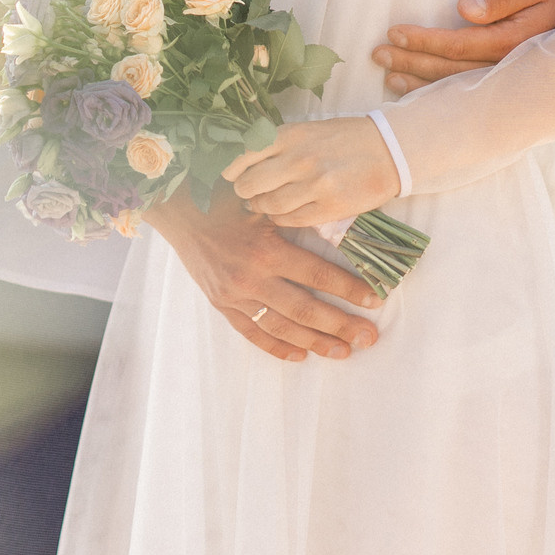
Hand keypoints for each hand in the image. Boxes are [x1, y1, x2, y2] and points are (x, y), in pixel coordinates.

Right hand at [145, 185, 380, 362]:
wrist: (179, 209)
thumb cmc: (226, 198)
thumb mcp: (264, 202)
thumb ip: (296, 217)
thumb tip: (340, 224)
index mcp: (266, 248)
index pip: (317, 274)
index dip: (349, 289)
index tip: (375, 300)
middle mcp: (251, 276)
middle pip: (305, 308)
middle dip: (340, 325)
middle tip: (368, 338)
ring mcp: (234, 294)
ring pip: (282, 326)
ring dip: (315, 342)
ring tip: (343, 352)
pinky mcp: (221, 303)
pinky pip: (251, 332)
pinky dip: (276, 346)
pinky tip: (300, 356)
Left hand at [222, 116, 400, 229]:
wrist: (389, 150)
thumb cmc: (344, 138)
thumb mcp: (306, 129)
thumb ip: (274, 143)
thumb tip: (238, 159)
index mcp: (290, 135)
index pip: (242, 155)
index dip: (230, 169)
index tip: (229, 174)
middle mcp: (299, 159)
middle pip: (249, 184)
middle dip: (244, 191)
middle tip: (248, 192)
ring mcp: (315, 185)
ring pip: (268, 205)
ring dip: (261, 207)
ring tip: (265, 203)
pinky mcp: (330, 207)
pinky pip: (291, 220)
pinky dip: (281, 218)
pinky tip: (284, 212)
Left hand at [372, 0, 554, 94]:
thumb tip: (464, 8)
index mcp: (519, 44)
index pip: (462, 46)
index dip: (426, 40)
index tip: (395, 31)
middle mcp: (513, 72)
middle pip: (453, 73)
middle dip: (413, 63)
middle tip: (379, 54)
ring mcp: (510, 87)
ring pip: (457, 91)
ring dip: (418, 84)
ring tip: (388, 74)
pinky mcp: (507, 95)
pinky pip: (466, 101)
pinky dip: (436, 99)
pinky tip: (411, 94)